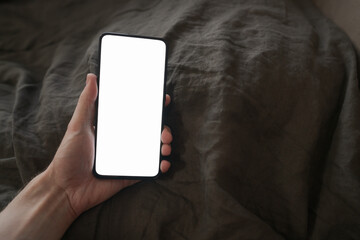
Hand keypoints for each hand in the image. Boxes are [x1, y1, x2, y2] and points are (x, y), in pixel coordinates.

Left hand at [46, 73, 172, 217]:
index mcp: (113, 129)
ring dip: (165, 145)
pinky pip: (150, 170)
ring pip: (153, 149)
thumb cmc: (68, 156)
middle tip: (164, 130)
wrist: (65, 190)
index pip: (135, 115)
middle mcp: (123, 142)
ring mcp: (128, 158)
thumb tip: (92, 76)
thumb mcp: (77, 126)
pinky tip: (163, 164)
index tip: (163, 100)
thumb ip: (87, 102)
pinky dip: (161, 166)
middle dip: (162, 128)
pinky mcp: (130, 175)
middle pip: (149, 131)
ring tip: (166, 145)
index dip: (150, 108)